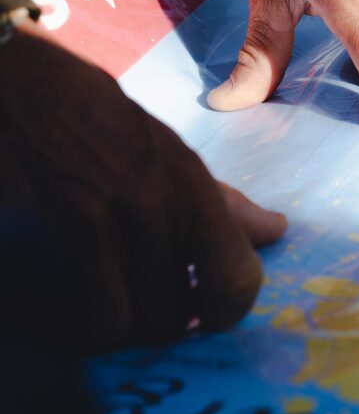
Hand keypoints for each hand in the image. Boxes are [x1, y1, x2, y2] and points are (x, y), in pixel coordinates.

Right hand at [0, 24, 285, 352]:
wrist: (24, 87)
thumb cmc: (95, 116)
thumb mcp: (167, 149)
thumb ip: (222, 201)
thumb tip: (277, 230)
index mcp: (190, 183)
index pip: (237, 279)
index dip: (224, 312)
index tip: (204, 314)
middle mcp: (156, 205)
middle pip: (174, 316)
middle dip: (157, 320)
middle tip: (141, 300)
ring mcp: (106, 221)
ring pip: (127, 326)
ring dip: (113, 323)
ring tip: (101, 296)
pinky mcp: (56, 233)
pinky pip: (81, 319)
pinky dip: (73, 322)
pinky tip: (66, 295)